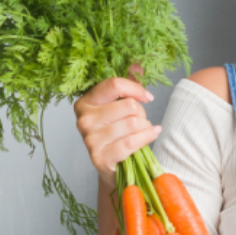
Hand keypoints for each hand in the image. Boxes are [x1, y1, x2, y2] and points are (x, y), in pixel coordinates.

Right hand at [74, 74, 160, 190]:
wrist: (114, 167)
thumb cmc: (118, 134)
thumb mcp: (120, 107)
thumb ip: (127, 86)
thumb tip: (137, 66)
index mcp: (85, 102)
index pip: (114, 85)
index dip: (136, 89)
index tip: (148, 97)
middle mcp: (83, 119)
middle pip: (128, 105)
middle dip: (142, 113)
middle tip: (141, 122)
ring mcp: (90, 140)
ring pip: (133, 123)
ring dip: (146, 127)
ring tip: (143, 131)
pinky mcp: (100, 157)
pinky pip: (132, 142)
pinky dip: (147, 137)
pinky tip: (151, 135)